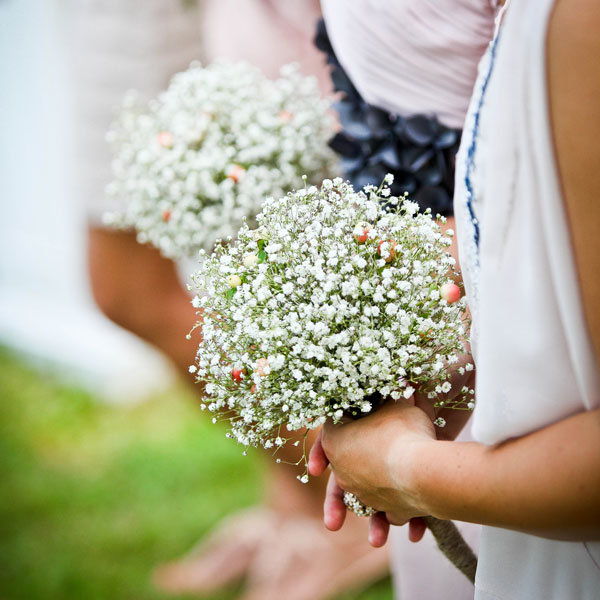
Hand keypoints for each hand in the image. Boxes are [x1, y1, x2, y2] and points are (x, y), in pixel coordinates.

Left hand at [308, 400, 436, 544]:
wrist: (424, 468)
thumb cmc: (403, 430)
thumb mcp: (398, 401)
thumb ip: (393, 392)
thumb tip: (397, 378)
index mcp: (336, 442)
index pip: (328, 434)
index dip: (332, 434)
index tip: (326, 451)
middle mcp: (345, 471)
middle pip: (340, 477)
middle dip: (338, 495)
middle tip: (335, 507)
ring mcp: (366, 492)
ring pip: (366, 501)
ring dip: (374, 518)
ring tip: (376, 538)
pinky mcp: (390, 508)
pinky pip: (394, 512)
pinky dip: (403, 517)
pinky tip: (414, 532)